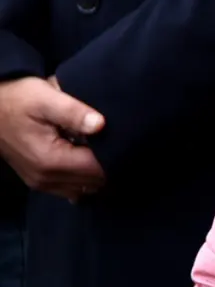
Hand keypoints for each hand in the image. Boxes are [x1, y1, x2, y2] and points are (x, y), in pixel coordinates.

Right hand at [0, 77, 104, 201]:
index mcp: (51, 160)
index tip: (123, 140)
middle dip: (109, 165)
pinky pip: (71, 188)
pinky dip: (83, 178)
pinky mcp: (38, 181)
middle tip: (116, 143)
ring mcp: (41, 183)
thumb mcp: (46, 98)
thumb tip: (101, 125)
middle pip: (94, 182)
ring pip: (84, 188)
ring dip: (96, 173)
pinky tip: (85, 159)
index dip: (115, 156)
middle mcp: (46, 179)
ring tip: (100, 149)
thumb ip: (74, 112)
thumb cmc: (20, 99)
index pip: (98, 170)